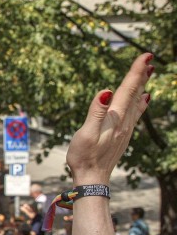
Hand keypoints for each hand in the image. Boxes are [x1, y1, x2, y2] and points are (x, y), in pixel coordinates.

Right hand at [66, 54, 151, 185]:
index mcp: (115, 118)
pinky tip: (144, 100)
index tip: (146, 55)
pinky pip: (136, 113)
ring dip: (142, 86)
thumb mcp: (85, 134)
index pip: (128, 89)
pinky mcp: (123, 135)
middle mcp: (124, 122)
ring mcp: (125, 129)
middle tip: (150, 59)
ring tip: (148, 73)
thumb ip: (96, 112)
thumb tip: (107, 91)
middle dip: (141, 75)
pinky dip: (141, 102)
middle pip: (135, 93)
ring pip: (137, 102)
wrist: (92, 178)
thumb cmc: (84, 157)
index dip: (136, 71)